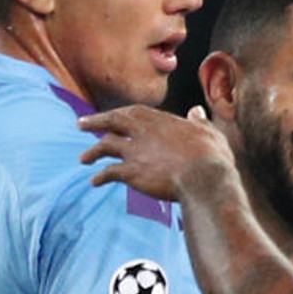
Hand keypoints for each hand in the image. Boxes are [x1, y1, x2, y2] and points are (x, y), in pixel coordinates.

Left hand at [79, 105, 236, 199]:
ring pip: (105, 146)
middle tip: (80, 124)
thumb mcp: (209, 133)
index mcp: (161, 120)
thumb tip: (196, 111)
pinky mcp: (131, 173)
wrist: (204, 178)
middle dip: (95, 122)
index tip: (113, 115)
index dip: (121, 114)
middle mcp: (143, 132)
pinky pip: (109, 172)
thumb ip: (199, 122)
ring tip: (83, 158)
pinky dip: (100, 176)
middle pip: (112, 122)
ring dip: (92, 151)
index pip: (135, 112)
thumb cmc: (212, 157)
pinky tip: (94, 182)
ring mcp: (135, 151)